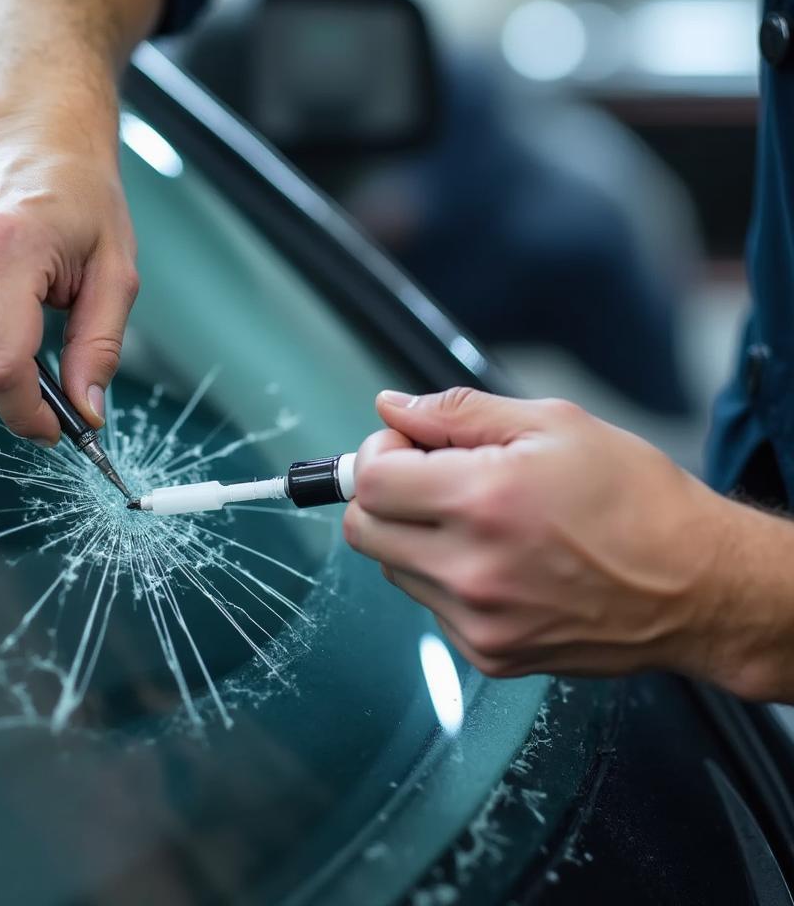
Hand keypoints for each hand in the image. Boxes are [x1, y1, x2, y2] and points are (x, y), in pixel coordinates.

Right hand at [0, 116, 137, 444]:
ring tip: (22, 329)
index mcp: (9, 246)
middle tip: (46, 384)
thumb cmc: (81, 200)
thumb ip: (100, 347)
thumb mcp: (116, 272)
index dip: (28, 413)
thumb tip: (87, 412)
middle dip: (7, 396)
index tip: (55, 428)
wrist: (32, 140)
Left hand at [344, 387, 746, 686]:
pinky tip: (498, 560)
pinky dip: (446, 578)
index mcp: (482, 500)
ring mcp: (477, 620)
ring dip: (414, 537)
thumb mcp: (554, 424)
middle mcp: (470, 569)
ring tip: (478, 519)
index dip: (380, 452)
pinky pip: (431, 605)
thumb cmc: (637, 499)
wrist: (697, 586)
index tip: (408, 446)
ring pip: (393, 568)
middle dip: (384, 494)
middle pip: (364, 530)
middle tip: (432, 477)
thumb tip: (393, 408)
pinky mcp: (489, 654)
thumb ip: (457, 412)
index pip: (368, 480)